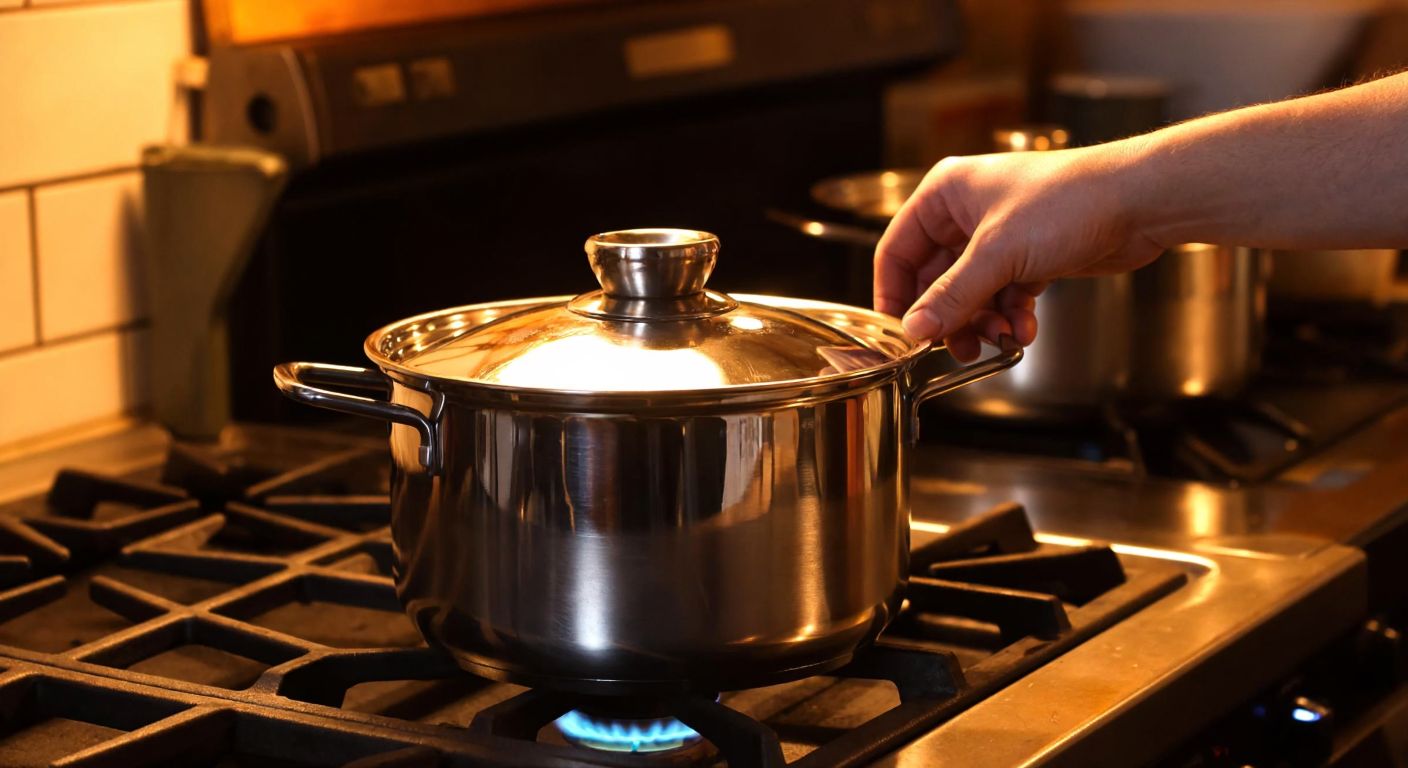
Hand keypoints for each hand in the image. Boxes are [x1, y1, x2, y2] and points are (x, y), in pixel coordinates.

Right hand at [873, 143, 1163, 360]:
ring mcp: (998, 235)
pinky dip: (1010, 315)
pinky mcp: (1028, 255)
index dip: (894, 295)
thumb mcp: (998, 255)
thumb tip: (915, 329)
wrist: (1140, 201)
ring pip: (970, 292)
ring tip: (999, 338)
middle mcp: (967, 212)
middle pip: (934, 278)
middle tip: (956, 347)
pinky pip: (1002, 294)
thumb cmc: (1070, 200)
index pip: (897, 250)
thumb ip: (952, 296)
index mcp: (946, 194)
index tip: (901, 333)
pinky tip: (1024, 328)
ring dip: (982, 321)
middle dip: (949, 316)